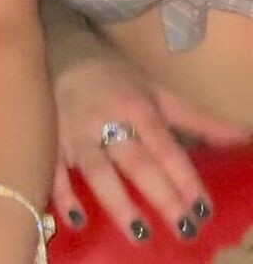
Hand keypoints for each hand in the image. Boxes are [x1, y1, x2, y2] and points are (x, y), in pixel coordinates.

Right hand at [51, 54, 250, 244]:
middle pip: (136, 161)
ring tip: (139, 232)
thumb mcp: (157, 92)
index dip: (184, 178)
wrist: (59, 50)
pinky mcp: (50, 140)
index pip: (165, 147)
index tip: (204, 209)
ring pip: (97, 169)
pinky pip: (54, 169)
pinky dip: (63, 194)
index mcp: (136, 108)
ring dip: (117, 200)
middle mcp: (107, 121)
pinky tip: (77, 220)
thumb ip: (197, 120)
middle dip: (161, 194)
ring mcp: (75, 132)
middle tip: (184, 228)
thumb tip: (245, 136)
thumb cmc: (115, 77)